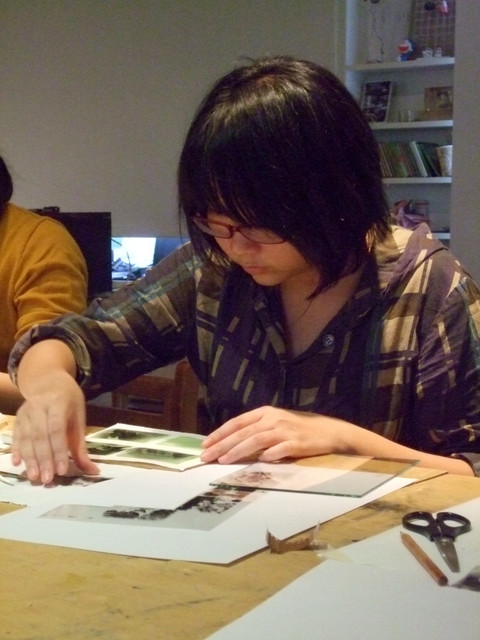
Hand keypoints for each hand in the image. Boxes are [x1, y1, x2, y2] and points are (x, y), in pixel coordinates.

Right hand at [11, 371, 98, 483]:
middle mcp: (39, 407)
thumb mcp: (79, 417)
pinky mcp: (17, 418)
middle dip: (44, 459)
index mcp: (58, 403)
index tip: (61, 470)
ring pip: (26, 438)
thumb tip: (93, 470)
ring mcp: (25, 412)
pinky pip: (15, 436)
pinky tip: (18, 464)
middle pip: (40, 436)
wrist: (47, 380)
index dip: (59, 450)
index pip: (57, 429)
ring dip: (30, 459)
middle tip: (47, 480)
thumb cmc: (68, 400)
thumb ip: (81, 445)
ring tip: (35, 477)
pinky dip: (16, 450)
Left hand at [200, 406, 355, 463]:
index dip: (220, 433)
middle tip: (206, 456)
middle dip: (222, 444)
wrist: (329, 431)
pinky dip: (269, 455)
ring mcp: (285, 431)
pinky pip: (280, 450)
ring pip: (256, 440)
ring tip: (223, 461)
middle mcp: (273, 419)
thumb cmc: (299, 428)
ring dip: (238, 450)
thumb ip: (257, 430)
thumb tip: (232, 442)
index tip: (206, 444)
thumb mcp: (276, 423)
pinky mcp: (297, 443)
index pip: (237, 422)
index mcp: (265, 413)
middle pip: (243, 432)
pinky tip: (259, 461)